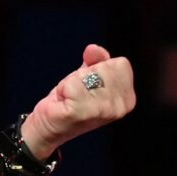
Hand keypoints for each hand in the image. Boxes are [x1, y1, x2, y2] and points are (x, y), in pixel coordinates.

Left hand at [21, 44, 135, 157]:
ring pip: (87, 74)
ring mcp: (103, 112)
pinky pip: (71, 84)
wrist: (48, 127)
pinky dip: (63, 89)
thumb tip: (93, 48)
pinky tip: (64, 102)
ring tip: (70, 98)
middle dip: (85, 75)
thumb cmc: (70, 102)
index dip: (99, 69)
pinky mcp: (82, 113)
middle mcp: (121, 107)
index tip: (89, 86)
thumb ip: (96, 60)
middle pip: (104, 67)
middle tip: (77, 93)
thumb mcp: (88, 76)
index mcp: (128, 98)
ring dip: (72, 83)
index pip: (120, 64)